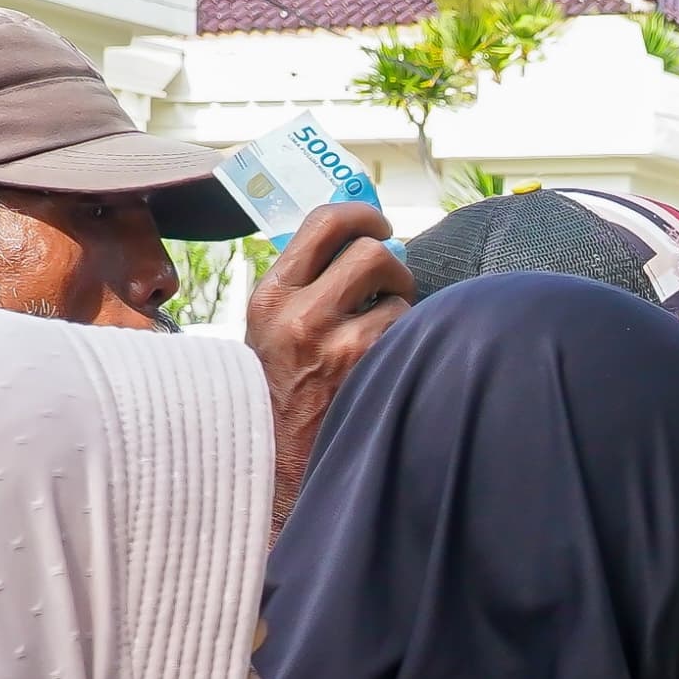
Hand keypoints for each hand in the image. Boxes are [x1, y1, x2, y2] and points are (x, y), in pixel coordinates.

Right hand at [237, 201, 410, 526]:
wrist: (275, 465)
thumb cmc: (278, 397)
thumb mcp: (270, 332)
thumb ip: (303, 287)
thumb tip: (360, 243)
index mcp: (270, 296)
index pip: (323, 222)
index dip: (363, 214)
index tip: (379, 225)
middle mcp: (297, 313)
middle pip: (370, 249)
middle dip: (393, 265)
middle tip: (392, 287)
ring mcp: (334, 343)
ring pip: (398, 294)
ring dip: (402, 312)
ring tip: (384, 337)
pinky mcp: (367, 370)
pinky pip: (408, 333)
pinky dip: (409, 344)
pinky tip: (388, 365)